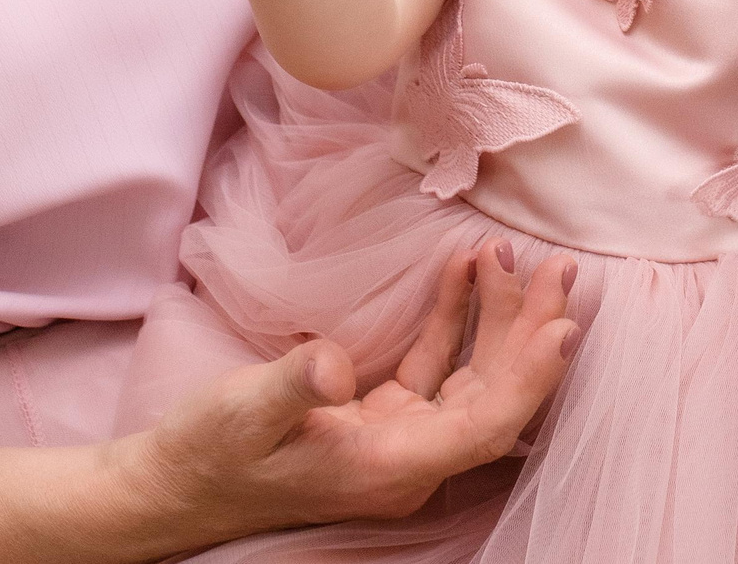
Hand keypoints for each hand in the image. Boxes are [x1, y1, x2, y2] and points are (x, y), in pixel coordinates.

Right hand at [110, 242, 577, 551]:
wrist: (173, 484)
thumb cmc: (209, 453)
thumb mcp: (246, 412)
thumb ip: (297, 384)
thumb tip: (335, 362)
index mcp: (390, 467)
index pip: (486, 426)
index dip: (530, 378)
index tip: (564, 324)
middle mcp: (407, 459)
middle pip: (493, 396)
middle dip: (529, 331)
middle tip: (560, 267)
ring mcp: (396, 438)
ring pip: (470, 378)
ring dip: (496, 319)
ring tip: (510, 253)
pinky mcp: (378, 416)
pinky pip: (434, 367)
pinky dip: (452, 319)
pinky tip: (461, 271)